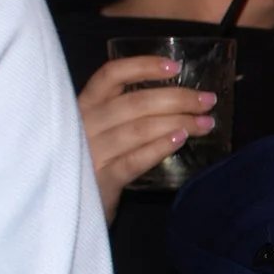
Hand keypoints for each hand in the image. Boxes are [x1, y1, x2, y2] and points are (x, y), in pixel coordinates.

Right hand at [77, 54, 215, 220]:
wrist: (65, 206)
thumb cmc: (92, 163)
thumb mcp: (102, 131)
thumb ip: (127, 114)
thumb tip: (179, 99)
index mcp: (84, 106)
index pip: (110, 75)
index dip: (143, 66)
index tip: (176, 67)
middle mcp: (84, 124)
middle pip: (135, 102)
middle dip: (177, 99)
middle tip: (207, 101)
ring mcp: (90, 152)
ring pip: (139, 129)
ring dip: (178, 122)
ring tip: (206, 123)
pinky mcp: (101, 180)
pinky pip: (134, 160)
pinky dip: (158, 148)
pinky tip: (180, 140)